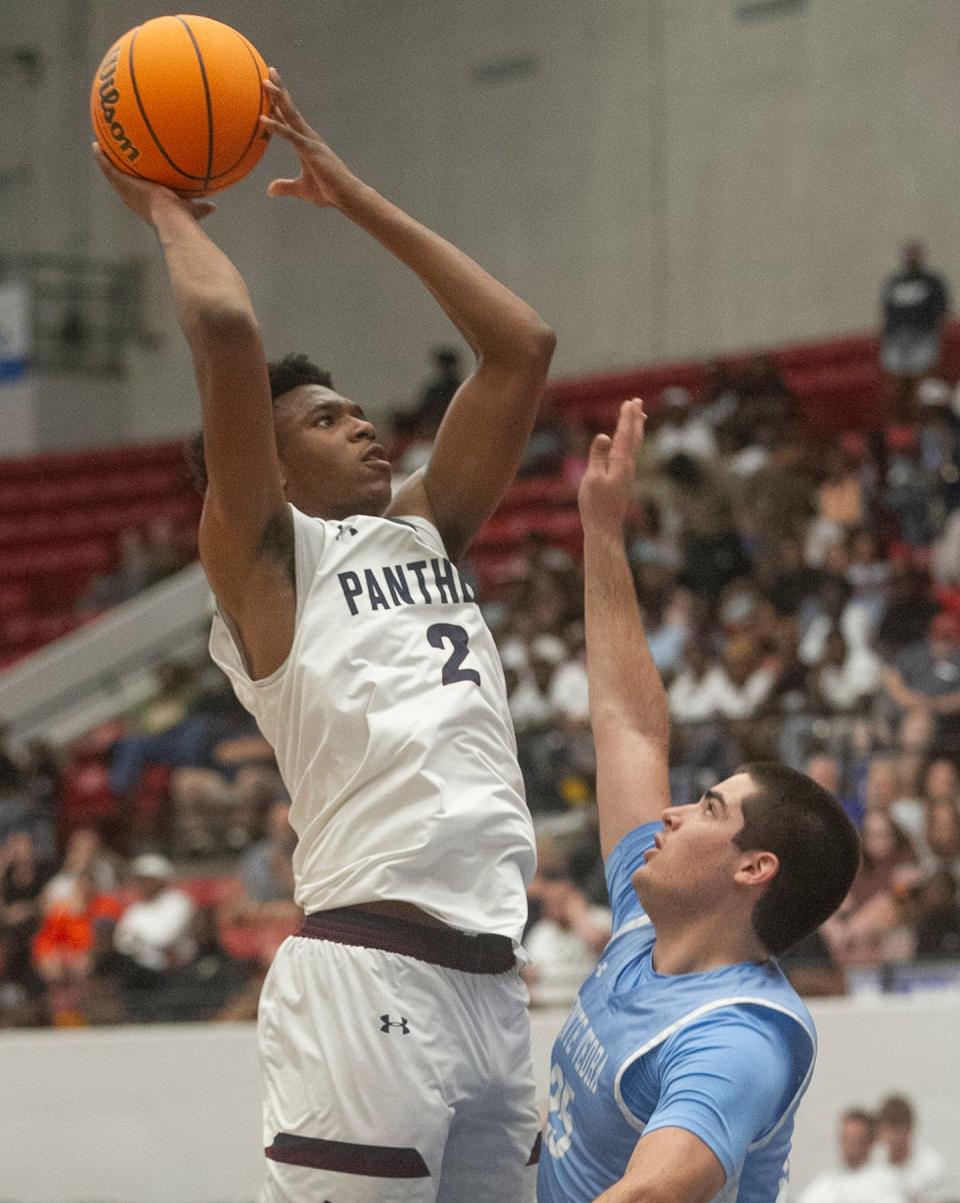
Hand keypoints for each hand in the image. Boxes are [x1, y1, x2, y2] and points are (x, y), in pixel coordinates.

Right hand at [92, 144, 216, 223]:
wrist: (172, 219)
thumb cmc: (182, 220)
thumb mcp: (192, 210)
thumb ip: (201, 208)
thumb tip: (213, 207)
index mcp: (145, 205)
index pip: (136, 194)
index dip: (132, 186)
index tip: (132, 178)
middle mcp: (132, 199)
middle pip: (121, 183)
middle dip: (116, 172)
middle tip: (111, 160)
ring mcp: (127, 192)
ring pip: (112, 175)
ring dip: (105, 161)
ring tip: (98, 147)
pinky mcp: (123, 184)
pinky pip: (108, 168)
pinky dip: (101, 158)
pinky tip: (96, 145)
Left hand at [259, 69, 359, 207]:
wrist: (346, 196)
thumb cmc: (328, 193)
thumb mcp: (301, 189)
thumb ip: (285, 187)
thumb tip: (269, 190)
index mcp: (306, 144)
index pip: (289, 120)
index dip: (278, 106)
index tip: (270, 91)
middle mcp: (308, 137)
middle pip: (290, 109)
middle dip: (279, 90)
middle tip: (269, 71)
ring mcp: (309, 141)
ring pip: (290, 115)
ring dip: (277, 98)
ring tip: (265, 82)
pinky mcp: (309, 150)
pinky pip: (290, 135)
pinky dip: (276, 126)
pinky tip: (263, 118)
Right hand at [578, 398, 645, 534]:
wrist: (605, 529)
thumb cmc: (595, 505)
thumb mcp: (592, 478)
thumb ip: (598, 456)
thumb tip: (604, 435)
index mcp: (620, 464)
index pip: (624, 435)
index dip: (626, 418)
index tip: (630, 402)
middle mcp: (628, 467)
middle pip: (635, 438)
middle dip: (635, 419)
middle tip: (637, 402)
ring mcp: (628, 475)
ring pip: (635, 447)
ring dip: (637, 430)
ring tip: (640, 417)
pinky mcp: (624, 482)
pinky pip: (631, 455)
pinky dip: (632, 443)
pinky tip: (629, 445)